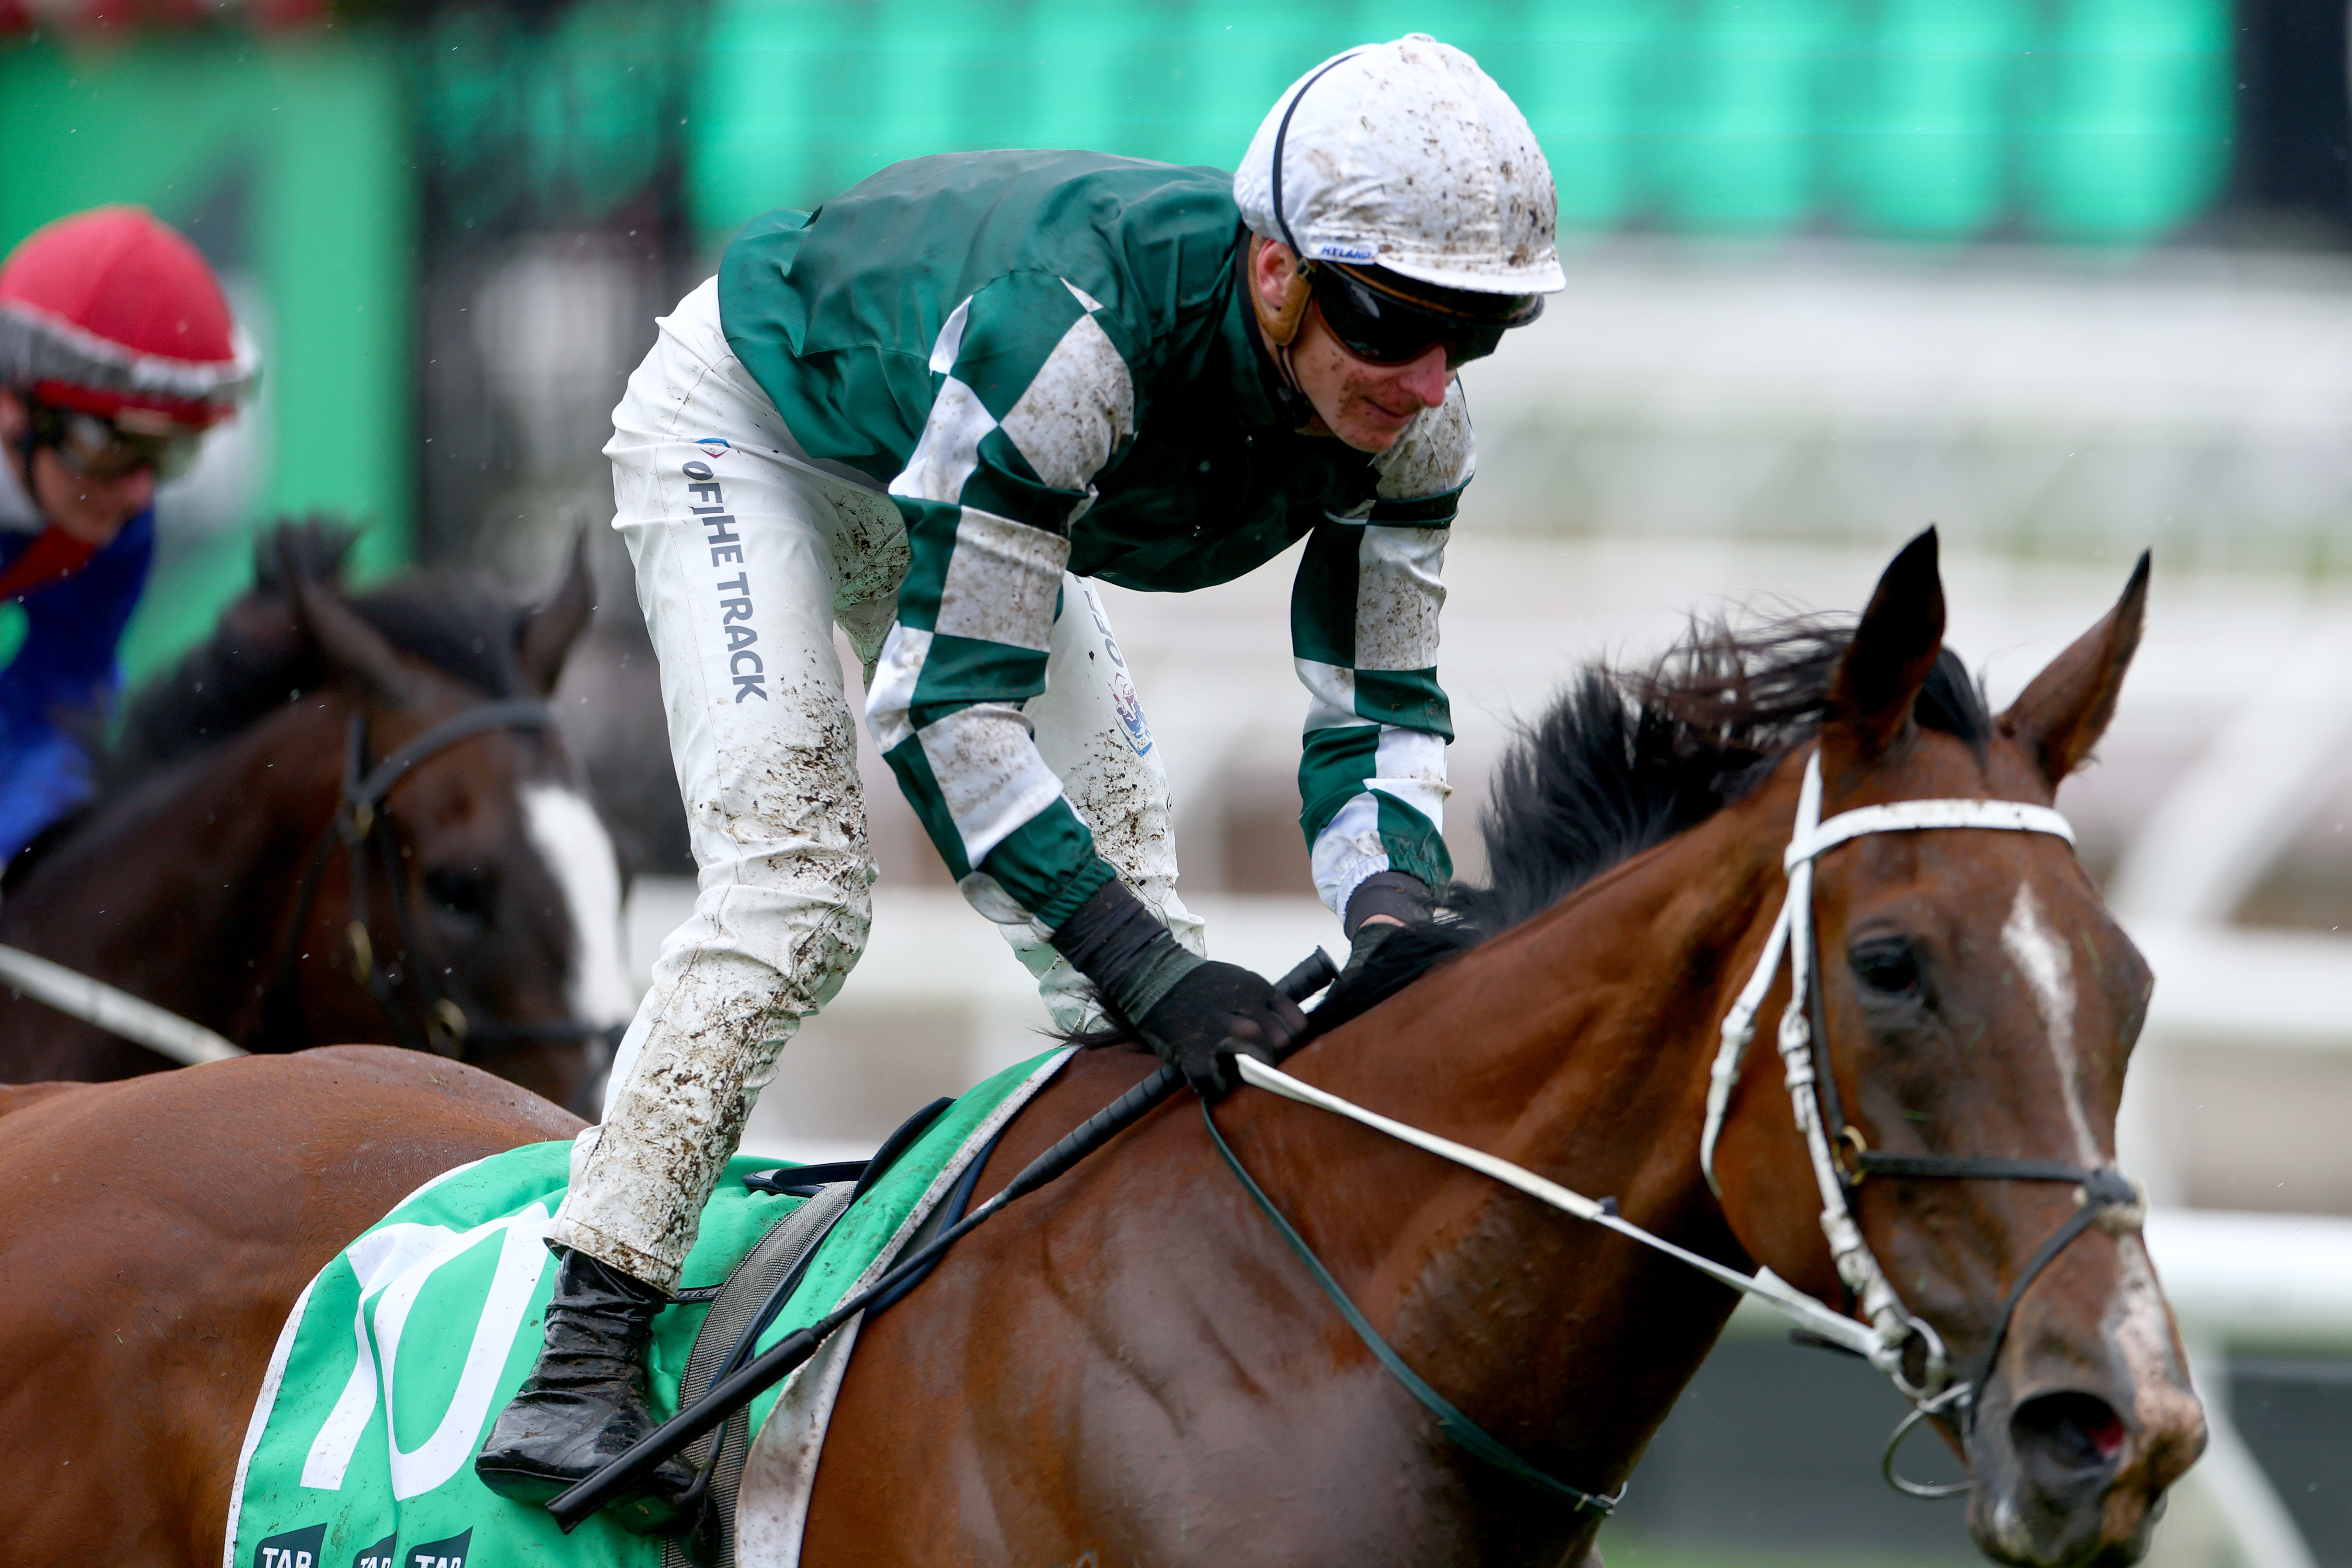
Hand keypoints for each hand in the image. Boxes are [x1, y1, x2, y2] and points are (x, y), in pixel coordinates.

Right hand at [1137, 960, 1306, 1098]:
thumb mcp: (1239, 980)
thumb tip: (1286, 1032)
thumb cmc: (1199, 986)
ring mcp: (1218, 1030)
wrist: (1153, 979)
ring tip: (1238, 1071)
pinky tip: (1213, 1082)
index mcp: (1257, 989)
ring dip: (1250, 1071)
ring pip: (1256, 1060)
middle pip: (1281, 1043)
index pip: (1297, 1024)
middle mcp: (1243, 1008)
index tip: (1278, 1045)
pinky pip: (1216, 1081)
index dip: (1290, 1038)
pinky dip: (1216, 1087)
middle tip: (1256, 1060)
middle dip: (1272, 1055)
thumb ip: (1262, 1002)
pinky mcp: (1194, 1051)